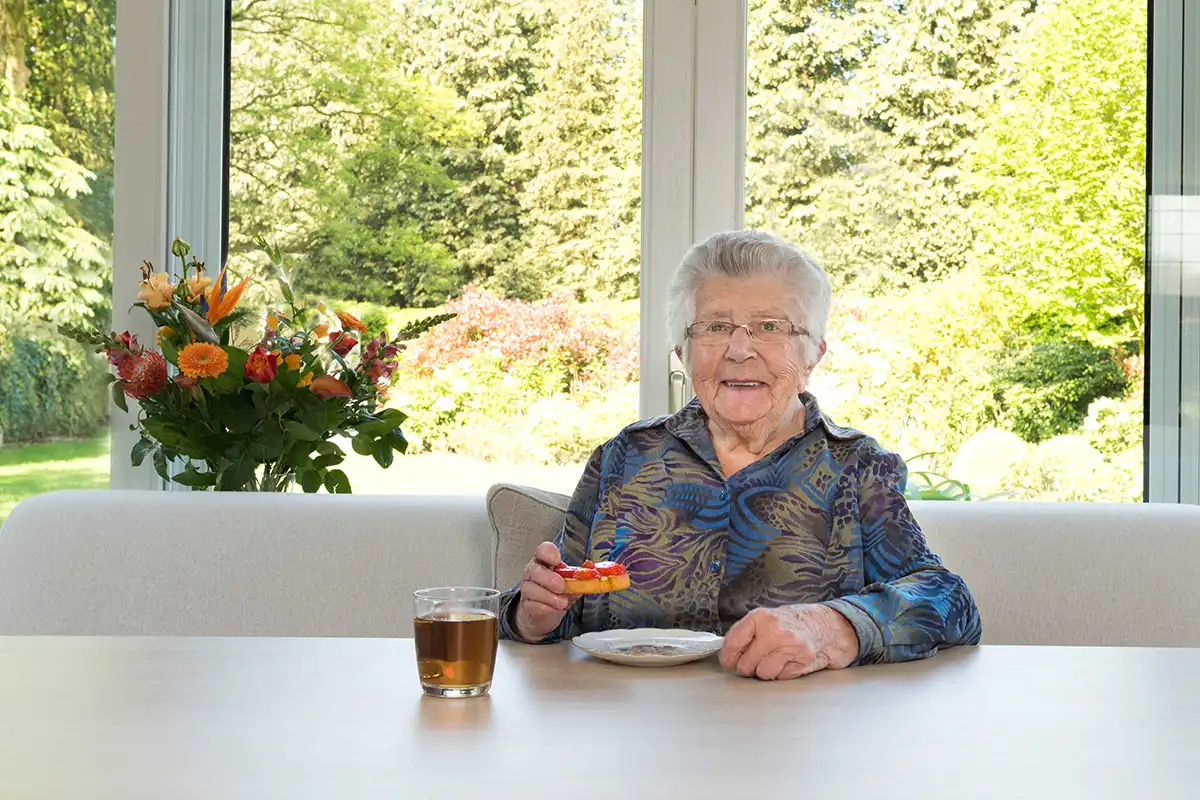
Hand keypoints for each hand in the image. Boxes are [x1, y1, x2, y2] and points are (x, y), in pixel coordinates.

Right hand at [513, 542, 573, 641]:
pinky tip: (553, 609)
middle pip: (534, 570)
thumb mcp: (571, 583)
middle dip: (549, 579)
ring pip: (530, 589)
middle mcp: (533, 572)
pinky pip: (531, 605)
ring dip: (549, 596)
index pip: (542, 550)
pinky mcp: (526, 605)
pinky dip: (544, 607)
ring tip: (562, 602)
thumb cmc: (558, 593)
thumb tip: (591, 571)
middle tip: (562, 587)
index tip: (557, 560)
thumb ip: (580, 578)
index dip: (548, 553)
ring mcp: (527, 588)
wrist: (546, 613)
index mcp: (545, 562)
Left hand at [719, 604, 858, 679]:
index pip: (733, 642)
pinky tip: (789, 661)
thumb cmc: (795, 623)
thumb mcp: (768, 618)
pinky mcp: (801, 660)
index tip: (728, 662)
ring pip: (762, 673)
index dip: (728, 657)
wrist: (827, 625)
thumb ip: (748, 633)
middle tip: (757, 659)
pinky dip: (783, 673)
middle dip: (749, 666)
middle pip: (746, 664)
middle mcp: (773, 630)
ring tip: (776, 658)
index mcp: (761, 617)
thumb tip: (727, 654)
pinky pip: (780, 677)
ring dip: (767, 671)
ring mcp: (789, 646)